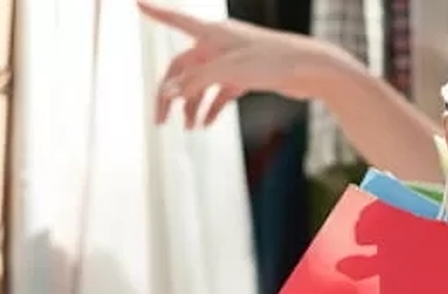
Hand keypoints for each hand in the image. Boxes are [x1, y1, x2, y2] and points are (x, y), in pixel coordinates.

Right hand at [138, 2, 338, 127]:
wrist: (311, 69)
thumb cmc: (272, 61)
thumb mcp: (228, 71)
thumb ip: (194, 81)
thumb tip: (166, 93)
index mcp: (212, 34)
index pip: (175, 19)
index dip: (156, 12)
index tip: (137, 2)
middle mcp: (218, 44)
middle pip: (183, 67)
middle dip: (169, 93)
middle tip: (160, 120)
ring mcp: (231, 60)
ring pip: (200, 83)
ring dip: (191, 105)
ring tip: (188, 128)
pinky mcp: (245, 76)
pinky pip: (220, 92)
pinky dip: (211, 107)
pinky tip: (206, 124)